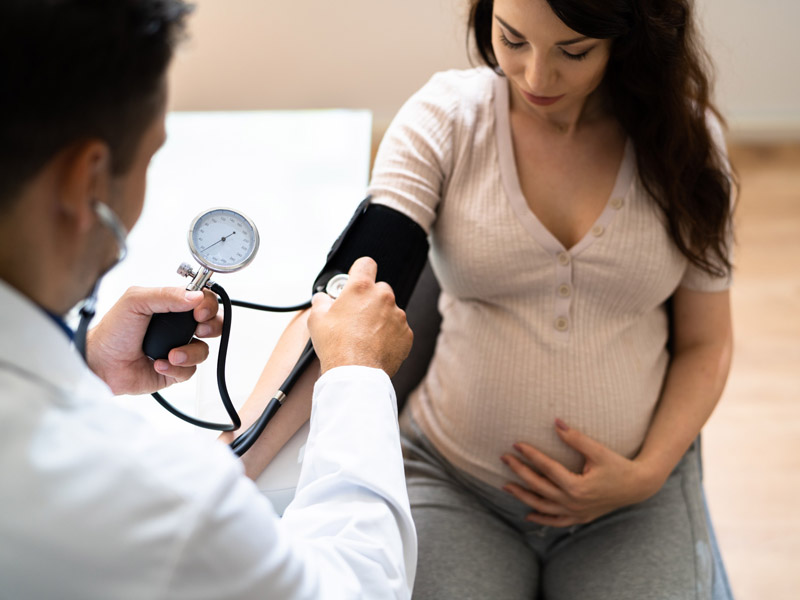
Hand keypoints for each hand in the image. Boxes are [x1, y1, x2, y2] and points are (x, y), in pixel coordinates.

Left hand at [86, 286, 222, 394]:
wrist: (100, 364)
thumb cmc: (112, 331)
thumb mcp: (135, 301)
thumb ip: (166, 295)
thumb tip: (196, 296)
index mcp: (171, 306)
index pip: (203, 300)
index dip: (208, 304)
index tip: (199, 311)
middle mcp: (178, 327)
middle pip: (213, 324)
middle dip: (212, 326)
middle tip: (199, 329)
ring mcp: (178, 348)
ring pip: (204, 350)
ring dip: (190, 352)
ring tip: (171, 354)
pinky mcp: (175, 370)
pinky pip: (190, 371)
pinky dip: (176, 368)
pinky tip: (158, 364)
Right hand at [307, 257, 412, 376]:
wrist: (355, 374)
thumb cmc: (336, 346)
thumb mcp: (317, 319)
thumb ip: (321, 301)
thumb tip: (322, 299)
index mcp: (362, 288)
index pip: (366, 264)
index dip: (359, 271)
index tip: (355, 280)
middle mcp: (383, 297)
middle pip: (379, 289)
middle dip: (369, 299)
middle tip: (355, 317)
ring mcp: (398, 315)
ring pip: (389, 310)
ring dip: (380, 318)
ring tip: (364, 336)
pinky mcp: (406, 334)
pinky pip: (398, 329)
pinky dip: (389, 335)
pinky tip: (375, 345)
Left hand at [500, 420, 663, 526]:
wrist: (638, 486)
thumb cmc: (618, 465)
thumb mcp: (598, 451)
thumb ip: (576, 438)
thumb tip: (556, 422)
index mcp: (577, 486)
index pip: (546, 468)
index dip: (530, 455)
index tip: (516, 444)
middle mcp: (573, 503)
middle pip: (539, 487)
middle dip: (519, 472)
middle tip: (504, 459)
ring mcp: (576, 513)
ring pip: (542, 507)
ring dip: (523, 496)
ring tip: (506, 486)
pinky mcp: (581, 518)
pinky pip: (556, 521)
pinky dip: (541, 518)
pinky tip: (527, 514)